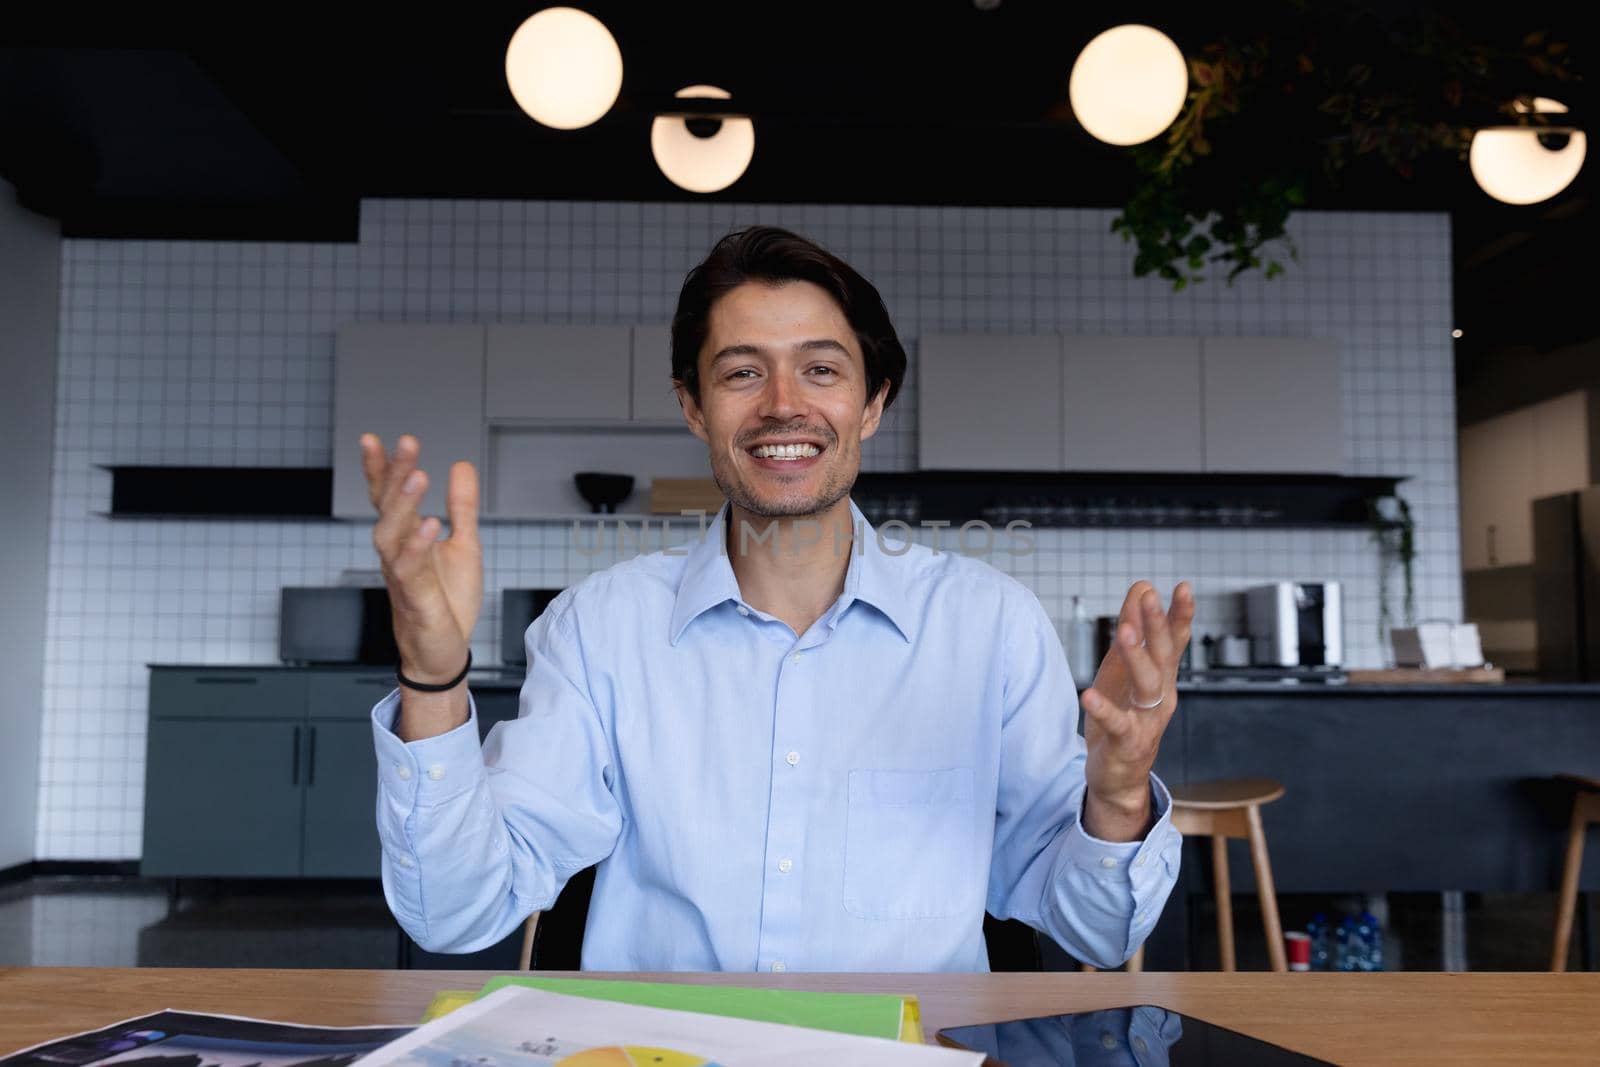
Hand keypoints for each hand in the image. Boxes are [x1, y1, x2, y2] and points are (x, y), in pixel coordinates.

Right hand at [362, 433, 481, 682]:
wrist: (443, 653)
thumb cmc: (448, 602)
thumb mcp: (464, 545)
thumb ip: (462, 507)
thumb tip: (461, 466)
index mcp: (406, 538)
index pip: (388, 497)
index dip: (380, 469)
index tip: (376, 439)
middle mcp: (397, 554)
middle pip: (387, 507)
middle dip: (392, 474)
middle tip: (405, 443)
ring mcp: (402, 576)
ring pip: (390, 536)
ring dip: (403, 505)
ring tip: (418, 476)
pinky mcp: (415, 600)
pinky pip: (410, 571)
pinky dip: (417, 547)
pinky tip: (430, 524)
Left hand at [1080, 580, 1193, 839]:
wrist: (1120, 777)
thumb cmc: (1124, 716)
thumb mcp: (1124, 668)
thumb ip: (1135, 630)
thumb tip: (1142, 586)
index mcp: (1162, 677)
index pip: (1175, 641)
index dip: (1180, 615)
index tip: (1183, 587)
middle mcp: (1161, 696)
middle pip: (1164, 656)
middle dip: (1158, 625)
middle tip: (1150, 596)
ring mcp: (1147, 720)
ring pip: (1147, 685)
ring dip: (1136, 657)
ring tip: (1123, 632)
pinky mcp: (1127, 743)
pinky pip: (1117, 724)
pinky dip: (1104, 710)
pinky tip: (1088, 695)